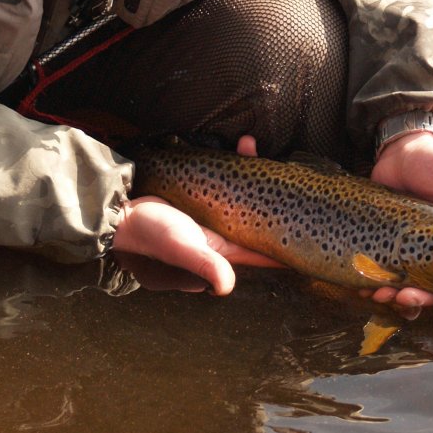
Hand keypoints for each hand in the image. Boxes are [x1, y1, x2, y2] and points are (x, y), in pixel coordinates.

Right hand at [112, 135, 276, 294]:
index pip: (265, 251)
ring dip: (254, 172)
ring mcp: (213, 213)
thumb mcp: (177, 247)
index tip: (315, 233)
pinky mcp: (201, 196)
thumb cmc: (147, 234)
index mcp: (224, 250)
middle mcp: (223, 233)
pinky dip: (233, 164)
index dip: (289, 245)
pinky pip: (226, 178)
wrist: (118, 213)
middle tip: (285, 170)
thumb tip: (226, 286)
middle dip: (277, 196)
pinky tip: (236, 146)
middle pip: (261, 216)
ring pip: (246, 193)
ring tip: (250, 145)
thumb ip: (203, 264)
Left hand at [367, 131, 432, 311]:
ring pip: (413, 285)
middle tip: (407, 298)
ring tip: (383, 294)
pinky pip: (387, 271)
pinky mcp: (391, 244)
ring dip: (401, 296)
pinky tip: (368, 286)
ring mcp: (416, 249)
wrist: (400, 149)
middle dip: (425, 299)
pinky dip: (380, 283)